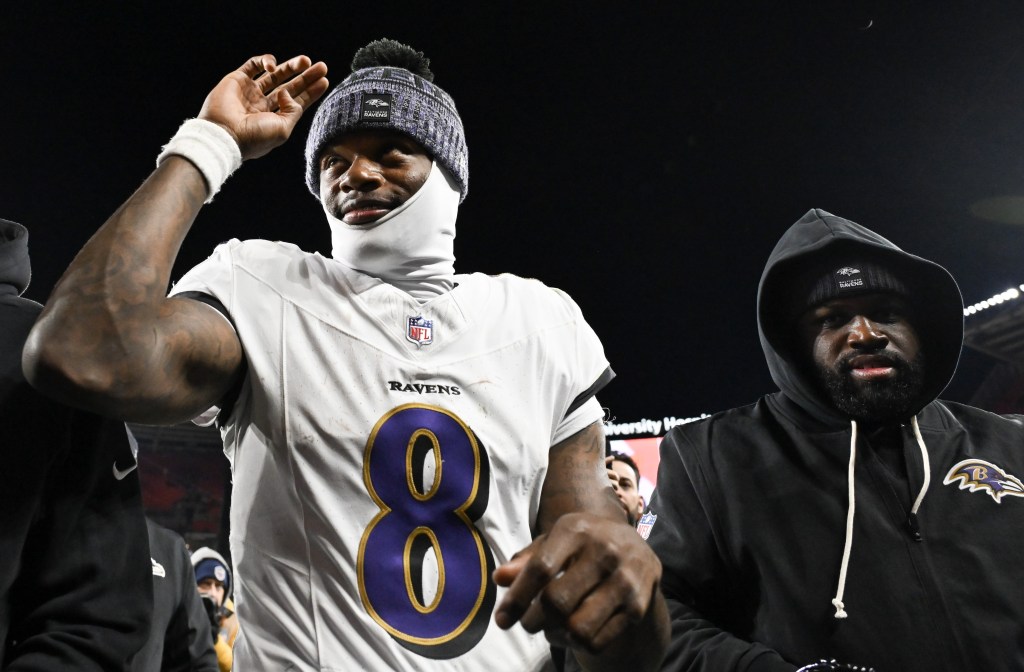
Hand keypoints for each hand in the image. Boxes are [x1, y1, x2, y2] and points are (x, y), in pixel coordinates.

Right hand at [198, 54, 328, 159]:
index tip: (324, 80)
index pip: (296, 102)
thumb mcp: (283, 129)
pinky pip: (253, 65)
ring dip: (291, 67)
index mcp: (274, 119)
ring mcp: (250, 92)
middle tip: (322, 66)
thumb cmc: (254, 137)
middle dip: (305, 77)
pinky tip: (274, 66)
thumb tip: (289, 92)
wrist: (224, 134)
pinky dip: (265, 61)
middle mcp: (263, 105)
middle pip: (289, 87)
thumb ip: (293, 110)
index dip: (311, 91)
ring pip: (274, 75)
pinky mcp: (237, 80)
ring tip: (306, 61)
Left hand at [492, 511, 661, 654]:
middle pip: (557, 602)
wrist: (636, 549)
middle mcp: (604, 551)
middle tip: (528, 623)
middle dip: (533, 620)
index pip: (541, 568)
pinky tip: (572, 632)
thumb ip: (527, 560)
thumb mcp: (555, 542)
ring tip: (551, 627)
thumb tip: (500, 578)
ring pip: (578, 628)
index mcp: (576, 529)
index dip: (517, 598)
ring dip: (556, 634)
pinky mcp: (638, 606)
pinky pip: (596, 641)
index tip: (501, 620)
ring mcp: (624, 579)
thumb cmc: (582, 545)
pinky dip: (577, 644)